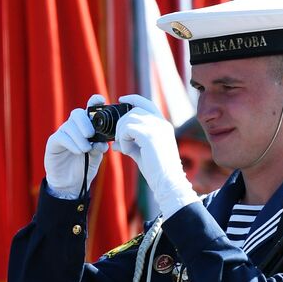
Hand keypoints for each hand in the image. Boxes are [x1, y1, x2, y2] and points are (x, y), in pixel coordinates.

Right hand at [44, 94, 108, 198]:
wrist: (71, 183)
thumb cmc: (84, 166)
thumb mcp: (96, 156)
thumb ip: (99, 146)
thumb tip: (103, 142)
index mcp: (86, 127)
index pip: (89, 110)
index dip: (94, 102)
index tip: (100, 99)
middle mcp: (73, 127)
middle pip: (77, 113)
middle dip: (85, 122)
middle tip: (91, 135)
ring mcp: (62, 134)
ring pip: (69, 126)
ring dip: (80, 137)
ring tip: (86, 150)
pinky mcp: (53, 142)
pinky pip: (61, 137)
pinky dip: (72, 143)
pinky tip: (79, 151)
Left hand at [114, 95, 198, 217]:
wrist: (168, 182)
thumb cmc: (156, 170)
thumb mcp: (141, 153)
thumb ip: (129, 145)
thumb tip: (114, 143)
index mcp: (162, 125)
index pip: (147, 103)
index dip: (133, 99)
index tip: (121, 99)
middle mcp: (161, 123)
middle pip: (133, 111)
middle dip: (121, 124)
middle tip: (119, 140)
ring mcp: (157, 128)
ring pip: (128, 119)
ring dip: (121, 133)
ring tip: (126, 148)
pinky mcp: (150, 135)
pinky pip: (128, 129)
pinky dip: (123, 140)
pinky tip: (128, 151)